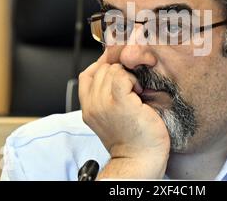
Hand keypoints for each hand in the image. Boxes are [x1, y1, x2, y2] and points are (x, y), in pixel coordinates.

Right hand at [79, 51, 169, 178]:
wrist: (139, 158)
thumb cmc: (132, 138)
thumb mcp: (110, 116)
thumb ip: (105, 96)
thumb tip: (114, 72)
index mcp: (88, 107)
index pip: (88, 74)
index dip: (104, 67)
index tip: (119, 73)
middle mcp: (92, 105)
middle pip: (101, 69)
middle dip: (119, 71)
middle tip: (131, 88)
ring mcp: (104, 103)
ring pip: (112, 69)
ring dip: (127, 76)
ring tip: (135, 93)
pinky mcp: (120, 102)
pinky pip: (121, 75)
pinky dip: (132, 79)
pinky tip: (139, 92)